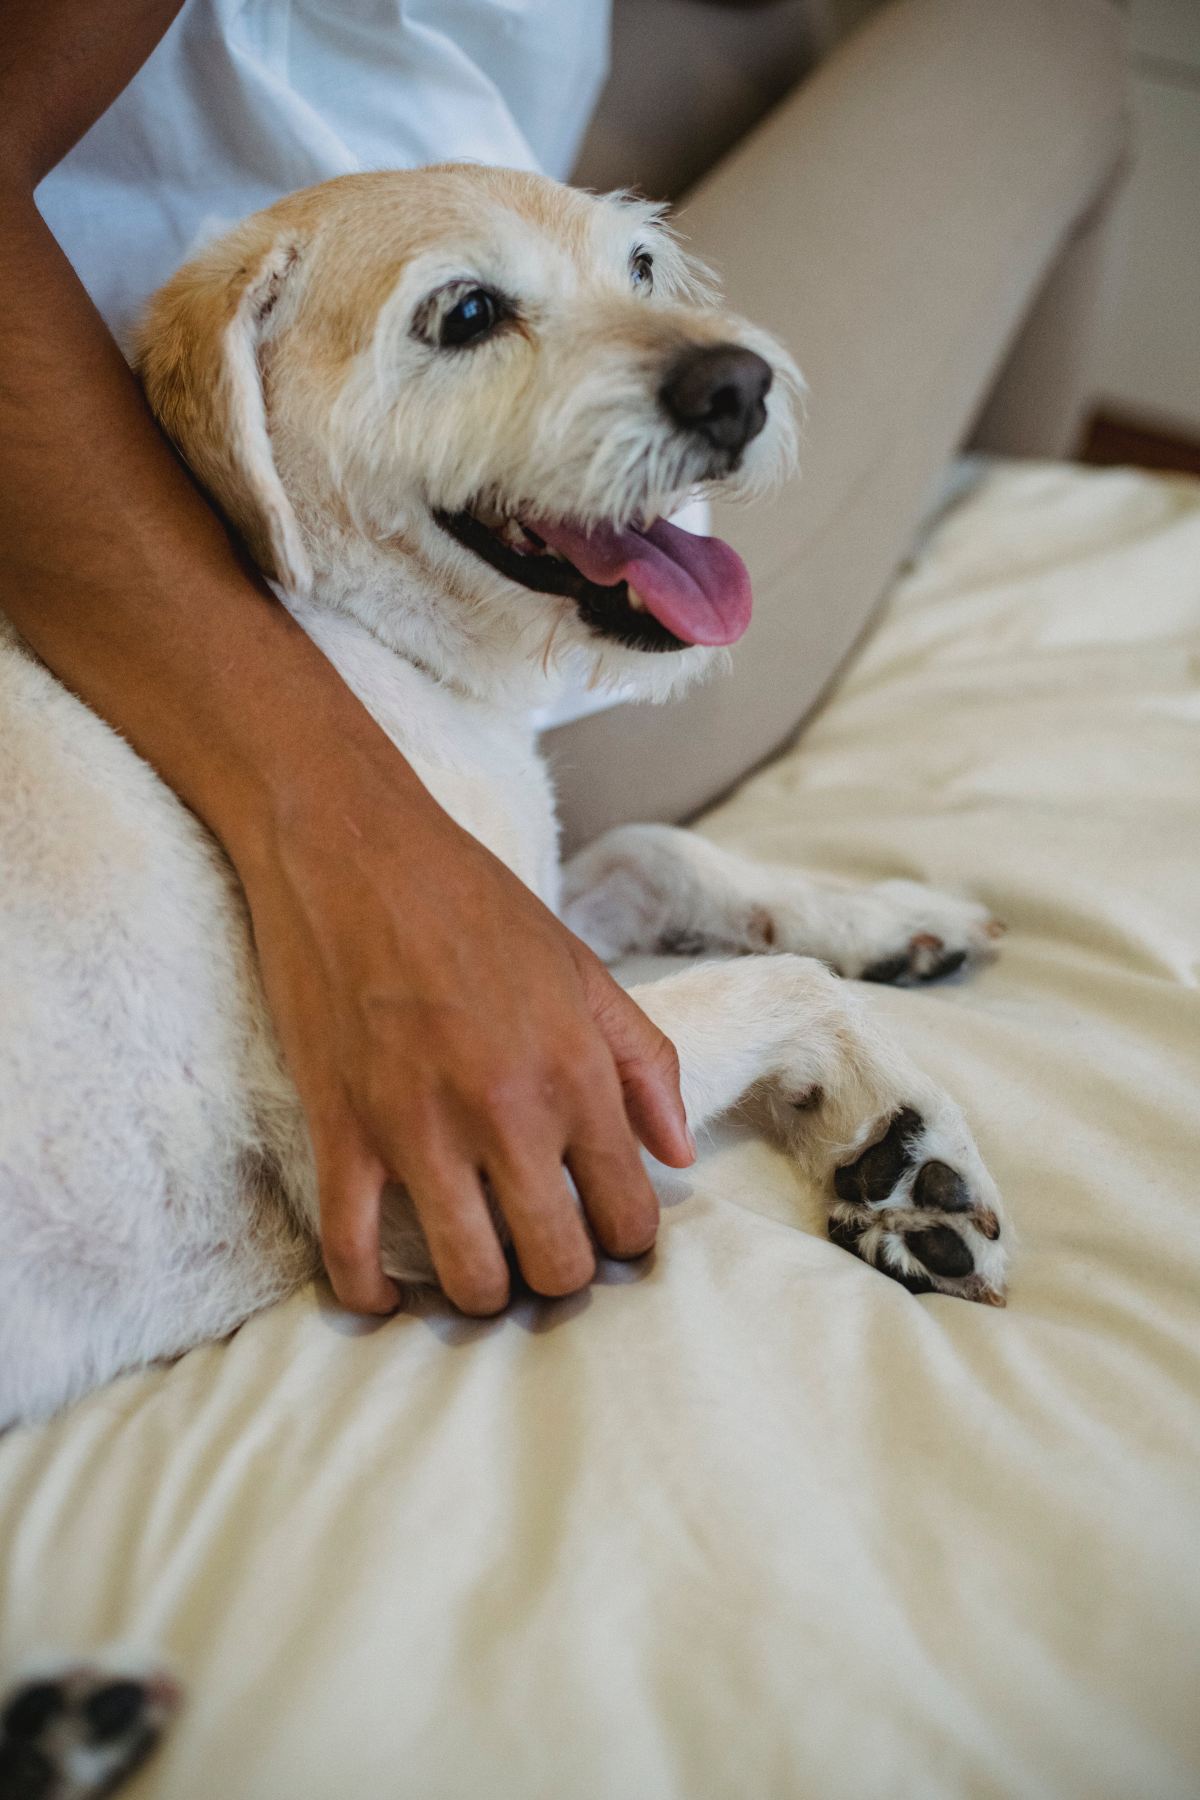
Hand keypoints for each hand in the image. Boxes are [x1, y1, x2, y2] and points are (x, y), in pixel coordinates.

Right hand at [238, 756, 693, 1314]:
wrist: (352, 848)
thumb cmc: (471, 901)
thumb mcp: (580, 967)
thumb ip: (642, 1062)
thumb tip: (679, 1153)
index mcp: (576, 1072)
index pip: (629, 1217)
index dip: (627, 1244)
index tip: (606, 1235)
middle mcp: (506, 1112)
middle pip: (555, 1264)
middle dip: (559, 1278)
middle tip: (545, 1257)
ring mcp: (418, 1128)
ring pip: (467, 1276)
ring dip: (480, 1294)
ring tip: (480, 1271)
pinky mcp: (341, 1129)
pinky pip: (352, 1251)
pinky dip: (369, 1295)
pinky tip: (385, 1298)